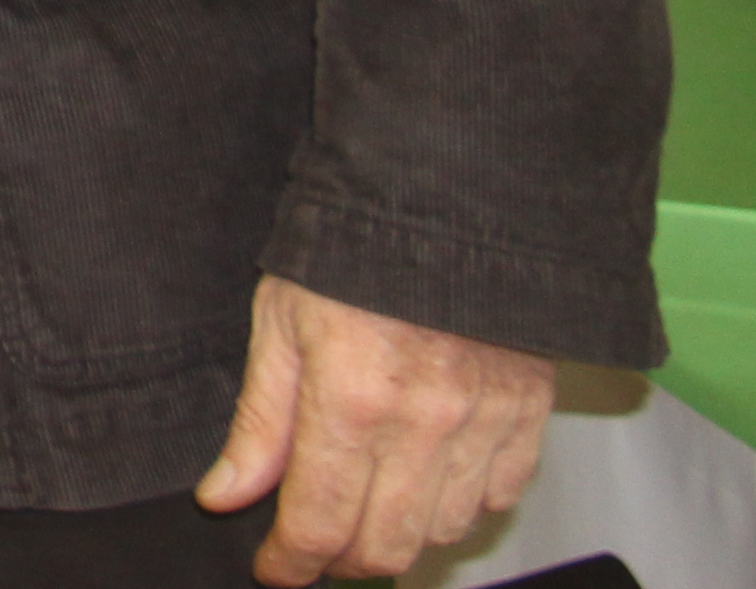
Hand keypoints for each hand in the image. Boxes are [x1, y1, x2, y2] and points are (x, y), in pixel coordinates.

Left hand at [194, 274, 553, 582]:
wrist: (446, 202)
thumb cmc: (349, 253)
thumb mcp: (279, 324)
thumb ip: (259, 422)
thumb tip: (226, 496)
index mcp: (351, 402)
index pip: (318, 525)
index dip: (290, 562)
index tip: (274, 568)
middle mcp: (424, 426)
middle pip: (383, 546)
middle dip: (340, 559)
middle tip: (315, 539)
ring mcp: (485, 425)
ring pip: (441, 532)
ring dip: (398, 534)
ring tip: (367, 501)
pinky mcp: (529, 415)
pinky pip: (496, 497)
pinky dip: (459, 504)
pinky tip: (427, 476)